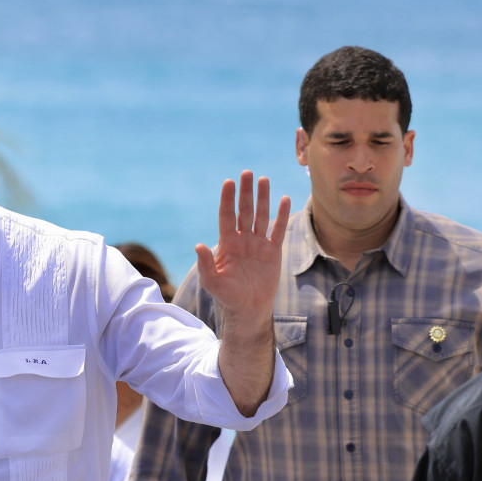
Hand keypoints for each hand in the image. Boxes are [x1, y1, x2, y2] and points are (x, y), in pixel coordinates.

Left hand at [194, 170, 290, 325]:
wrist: (248, 307)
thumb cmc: (226, 295)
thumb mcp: (212, 281)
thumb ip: (205, 264)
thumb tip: (197, 245)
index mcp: (226, 243)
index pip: (226, 215)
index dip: (227, 199)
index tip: (228, 182)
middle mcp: (242, 239)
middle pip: (244, 210)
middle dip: (245, 192)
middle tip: (247, 173)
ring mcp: (258, 244)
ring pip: (261, 216)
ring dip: (263, 198)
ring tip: (264, 179)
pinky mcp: (273, 251)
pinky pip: (278, 230)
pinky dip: (281, 215)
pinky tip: (284, 199)